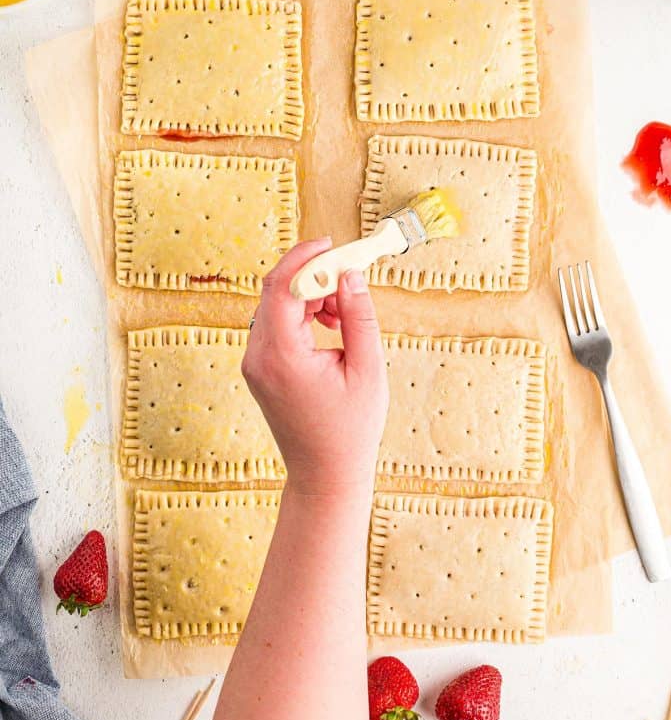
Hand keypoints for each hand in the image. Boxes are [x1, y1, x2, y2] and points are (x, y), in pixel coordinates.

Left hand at [242, 239, 388, 496]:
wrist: (324, 475)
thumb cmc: (350, 430)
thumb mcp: (368, 370)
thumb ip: (359, 317)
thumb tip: (351, 274)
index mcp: (282, 357)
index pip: (281, 288)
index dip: (304, 258)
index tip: (330, 245)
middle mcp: (258, 357)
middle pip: (276, 293)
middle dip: (312, 276)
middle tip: (348, 275)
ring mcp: (254, 364)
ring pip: (275, 307)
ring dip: (309, 297)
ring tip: (343, 314)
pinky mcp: (259, 369)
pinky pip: (275, 325)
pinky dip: (301, 315)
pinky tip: (329, 327)